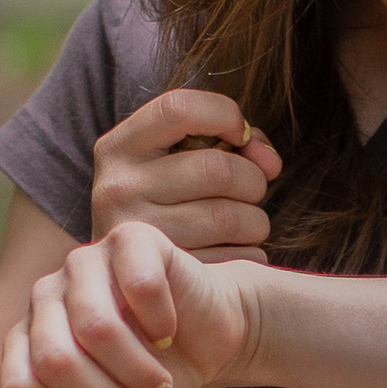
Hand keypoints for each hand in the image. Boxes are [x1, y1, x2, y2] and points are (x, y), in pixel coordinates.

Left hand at [0, 224, 263, 387]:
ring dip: (139, 367)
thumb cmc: (155, 377)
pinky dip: (163, 321)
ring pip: (94, 326)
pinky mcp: (129, 238)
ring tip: (160, 377)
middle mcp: (45, 295)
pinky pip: (135, 285)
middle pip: (55, 361)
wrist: (212, 331)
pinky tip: (172, 328)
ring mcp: (84, 261)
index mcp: (27, 338)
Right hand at [89, 88, 280, 261]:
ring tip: (243, 222)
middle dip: (252, 178)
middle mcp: (117, 189)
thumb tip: (269, 163)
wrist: (127, 271)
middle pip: (217, 169)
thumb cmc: (166, 199)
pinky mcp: (163, 278)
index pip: (180, 108)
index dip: (225, 114)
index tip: (239, 135)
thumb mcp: (177, 156)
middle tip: (249, 189)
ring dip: (255, 220)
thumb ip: (229, 141)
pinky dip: (249, 252)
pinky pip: (234, 259)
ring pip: (230, 218)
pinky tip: (232, 250)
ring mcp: (138, 238)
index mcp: (118, 148)